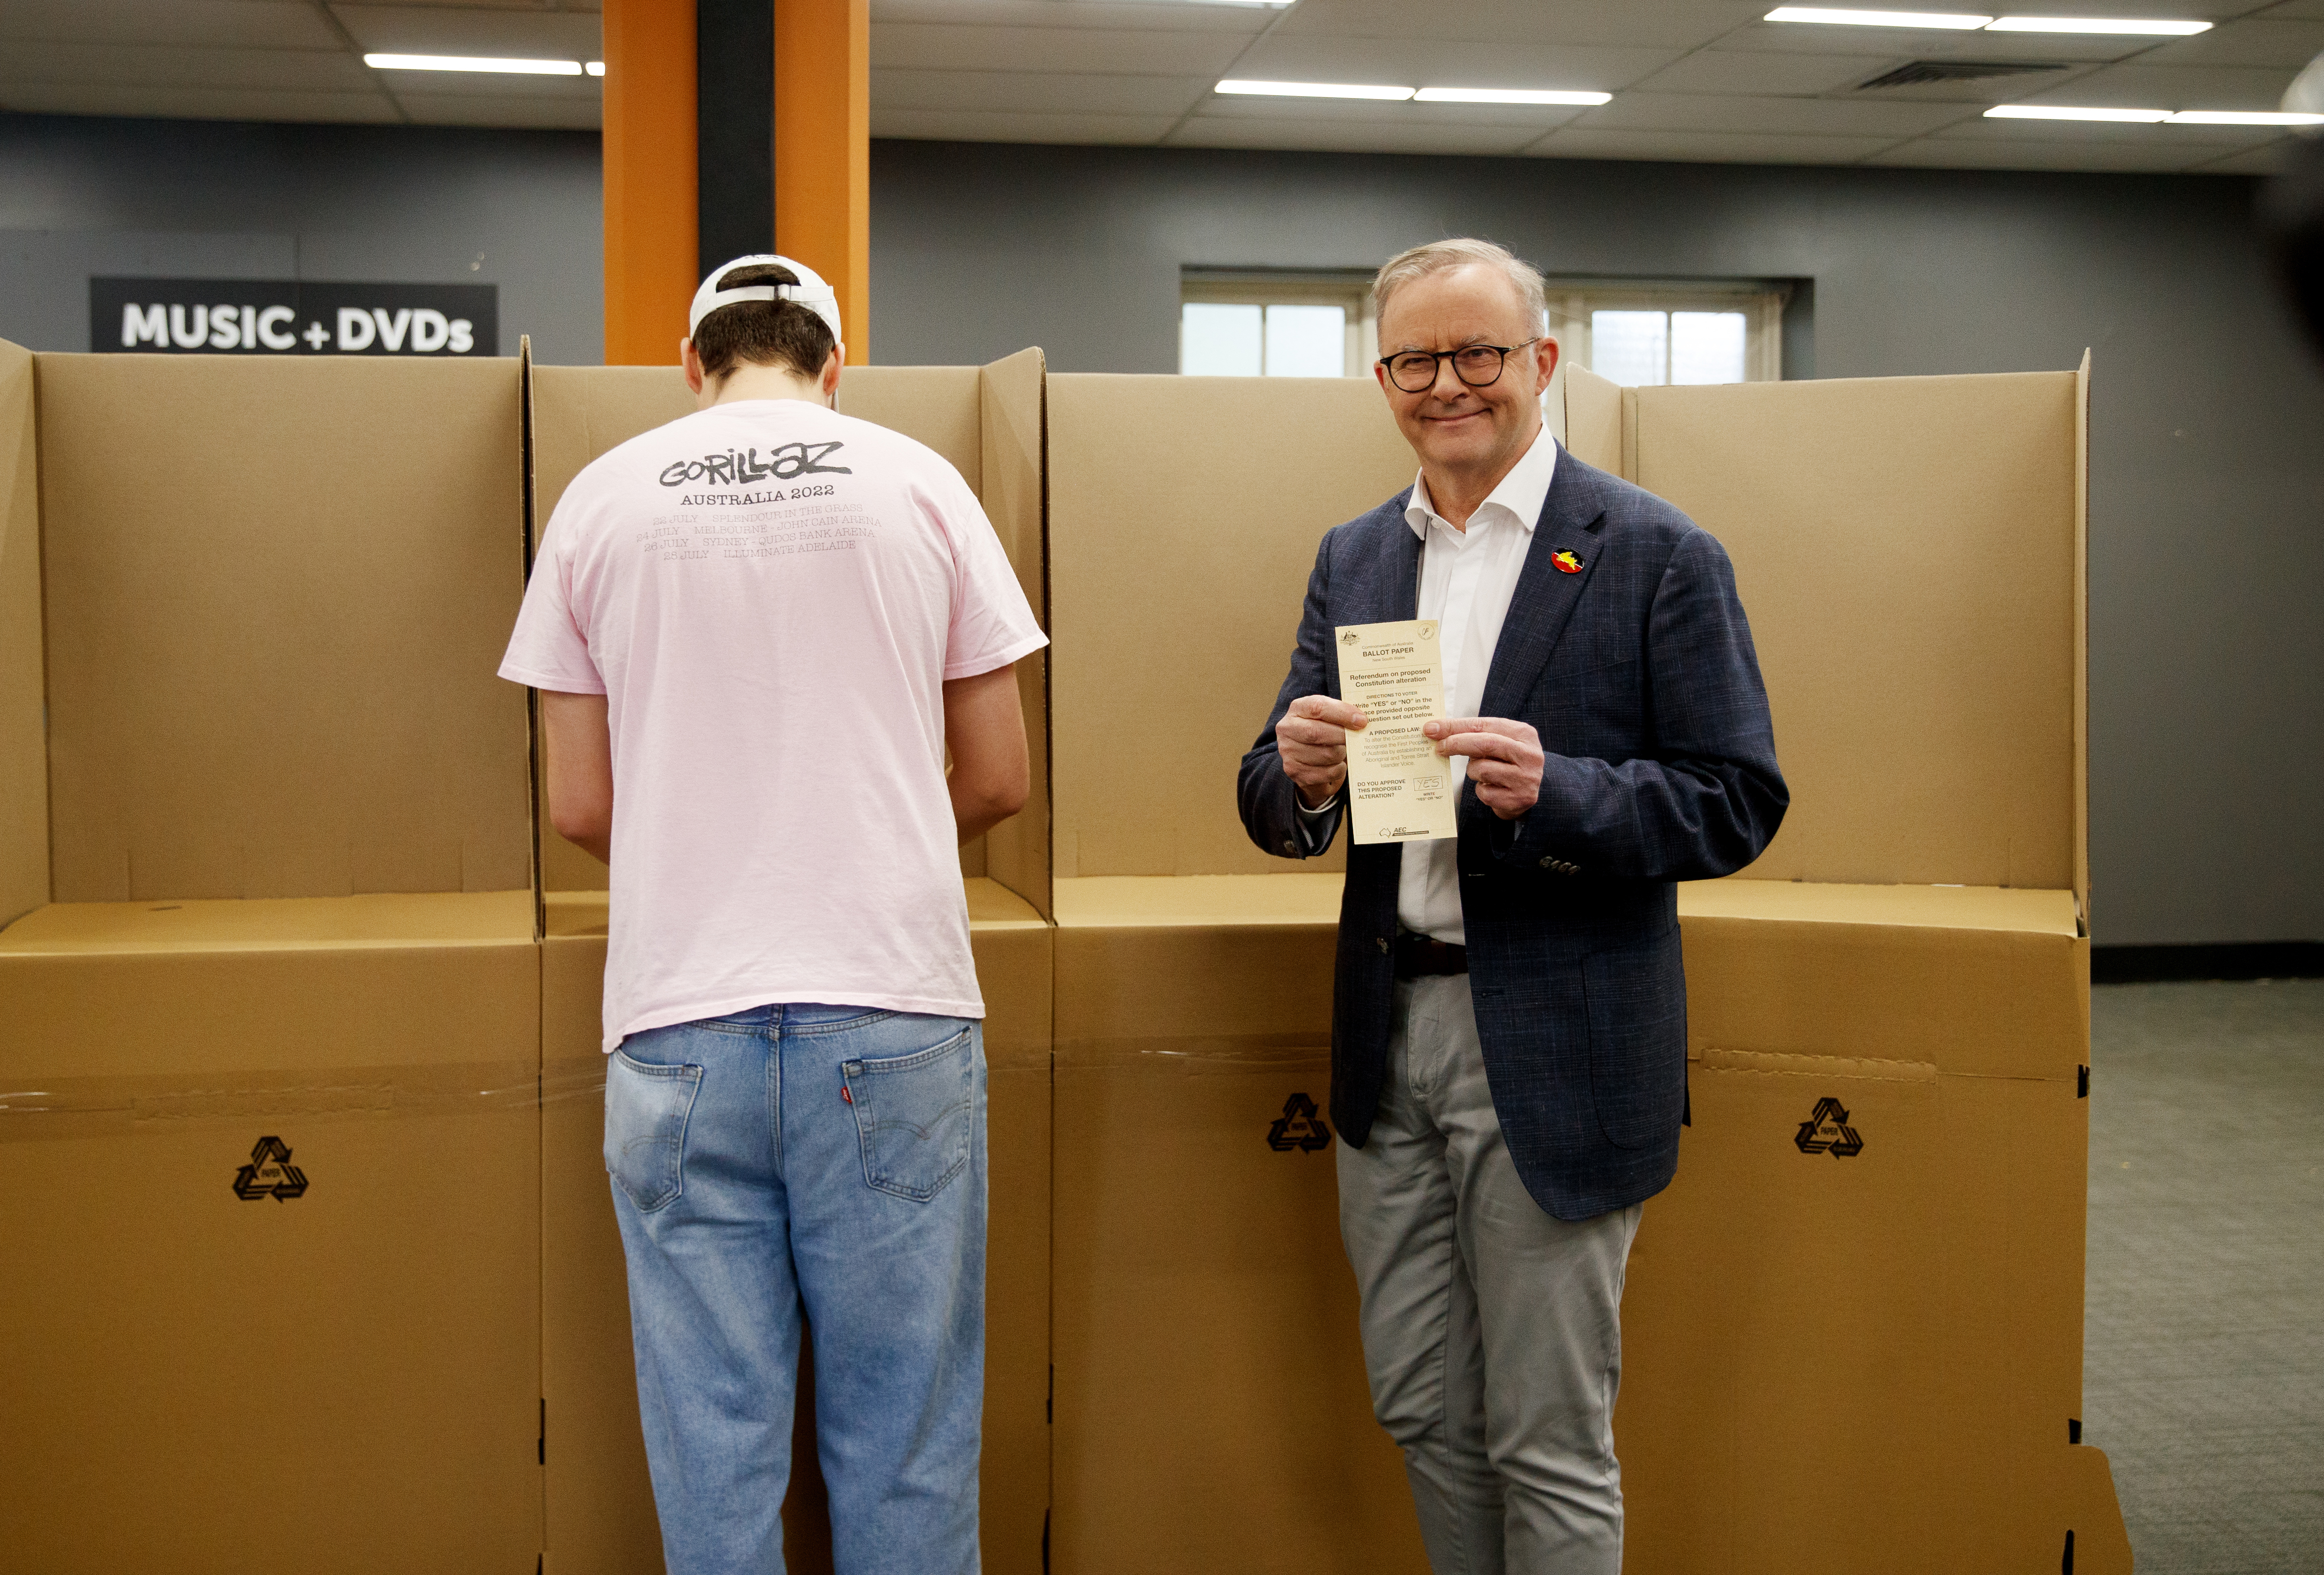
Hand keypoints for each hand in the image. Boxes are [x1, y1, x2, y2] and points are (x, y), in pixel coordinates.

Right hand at [1277, 695, 1365, 807]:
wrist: (1305, 757)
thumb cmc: (1322, 732)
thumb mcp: (1327, 717)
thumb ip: (1341, 714)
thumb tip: (1362, 721)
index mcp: (1297, 709)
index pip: (1318, 707)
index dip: (1342, 713)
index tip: (1361, 721)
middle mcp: (1287, 729)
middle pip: (1317, 732)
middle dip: (1342, 736)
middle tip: (1357, 739)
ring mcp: (1288, 752)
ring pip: (1325, 755)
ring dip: (1341, 754)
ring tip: (1343, 751)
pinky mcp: (1295, 772)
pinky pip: (1326, 773)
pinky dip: (1338, 769)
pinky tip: (1337, 764)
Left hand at [1425, 716, 1543, 820]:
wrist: (1533, 791)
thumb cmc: (1508, 762)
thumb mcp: (1500, 742)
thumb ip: (1475, 734)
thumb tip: (1436, 730)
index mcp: (1524, 734)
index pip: (1484, 725)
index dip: (1455, 726)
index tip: (1432, 728)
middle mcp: (1529, 755)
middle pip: (1485, 743)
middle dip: (1456, 744)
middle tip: (1438, 748)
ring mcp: (1525, 779)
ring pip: (1482, 769)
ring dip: (1472, 771)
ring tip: (1481, 772)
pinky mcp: (1518, 799)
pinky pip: (1485, 793)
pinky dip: (1481, 790)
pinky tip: (1491, 788)